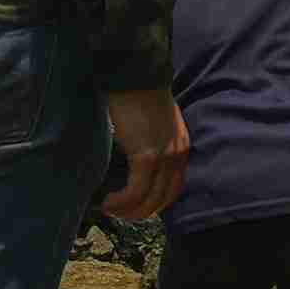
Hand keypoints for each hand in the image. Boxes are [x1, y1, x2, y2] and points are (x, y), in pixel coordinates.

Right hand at [102, 87, 189, 220]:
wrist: (136, 76)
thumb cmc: (140, 95)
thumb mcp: (156, 123)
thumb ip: (154, 142)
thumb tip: (137, 161)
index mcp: (181, 146)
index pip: (174, 189)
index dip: (154, 203)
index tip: (135, 206)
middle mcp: (177, 154)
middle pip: (163, 199)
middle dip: (140, 212)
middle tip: (119, 212)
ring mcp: (164, 157)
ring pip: (149, 201)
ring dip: (128, 211)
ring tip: (110, 209)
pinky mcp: (147, 156)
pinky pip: (135, 192)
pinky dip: (121, 203)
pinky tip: (108, 202)